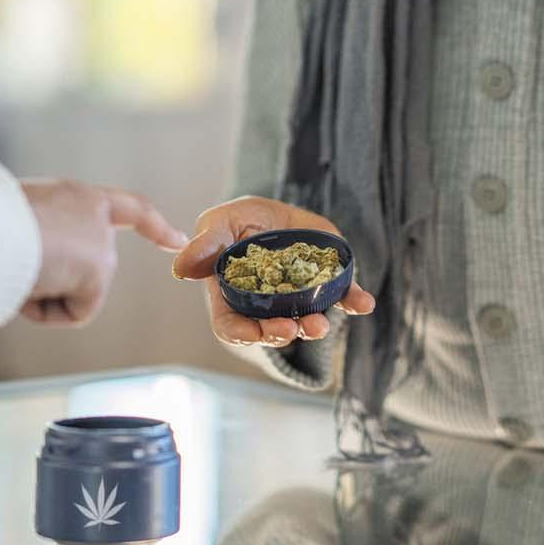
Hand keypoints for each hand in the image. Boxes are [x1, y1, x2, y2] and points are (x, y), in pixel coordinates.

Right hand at [19, 179, 188, 325]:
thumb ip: (40, 239)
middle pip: (86, 270)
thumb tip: (29, 280)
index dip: (153, 225)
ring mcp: (101, 245)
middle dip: (51, 281)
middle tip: (12, 262)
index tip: (178, 241)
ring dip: (38, 292)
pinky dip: (45, 311)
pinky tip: (28, 286)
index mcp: (76, 196)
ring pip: (72, 293)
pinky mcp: (98, 272)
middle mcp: (95, 215)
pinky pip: (74, 313)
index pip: (127, 209)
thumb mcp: (14, 222)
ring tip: (15, 265)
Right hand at [172, 196, 375, 348]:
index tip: (254, 336)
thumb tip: (180, 268)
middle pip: (272, 329)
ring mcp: (299, 297)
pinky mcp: (327, 282)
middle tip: (294, 327)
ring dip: (315, 326)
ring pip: (307, 320)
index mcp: (235, 296)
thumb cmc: (238, 220)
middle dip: (283, 333)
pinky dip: (354, 302)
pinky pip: (342, 297)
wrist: (277, 209)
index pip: (233, 326)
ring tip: (322, 323)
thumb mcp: (219, 224)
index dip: (243, 335)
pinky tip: (363, 303)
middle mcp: (268, 304)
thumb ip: (204, 245)